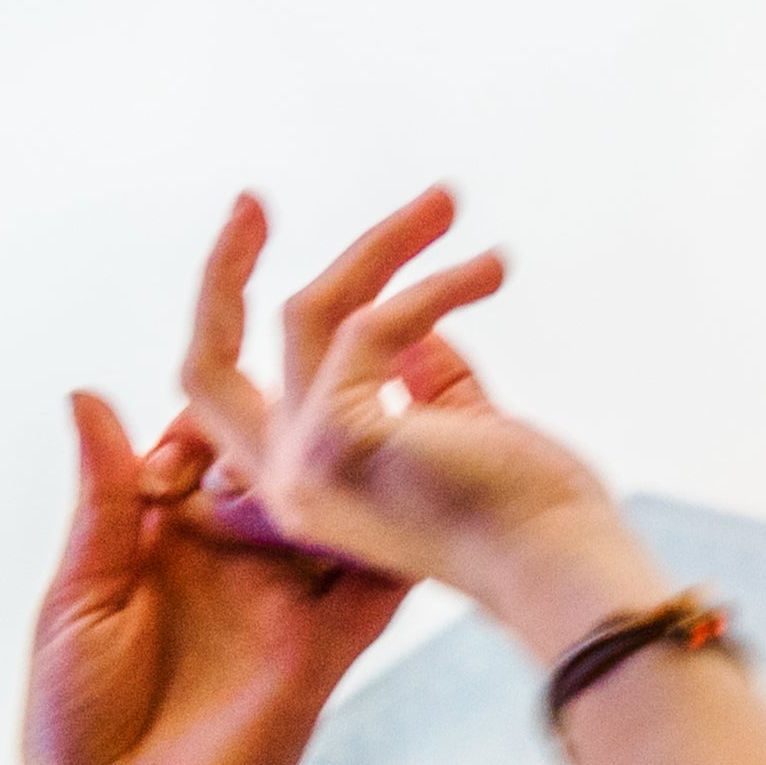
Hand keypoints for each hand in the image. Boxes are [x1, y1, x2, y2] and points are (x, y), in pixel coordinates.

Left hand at [24, 221, 420, 764]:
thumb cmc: (76, 736)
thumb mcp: (75, 601)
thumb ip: (101, 499)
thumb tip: (88, 390)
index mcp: (163, 529)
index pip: (206, 408)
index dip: (227, 324)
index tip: (249, 226)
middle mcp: (234, 545)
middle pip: (287, 420)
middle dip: (329, 333)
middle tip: (370, 239)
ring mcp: (291, 587)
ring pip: (346, 472)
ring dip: (382, 395)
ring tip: (418, 305)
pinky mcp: (333, 637)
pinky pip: (382, 557)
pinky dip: (411, 498)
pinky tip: (443, 419)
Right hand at [170, 188, 644, 640]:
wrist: (560, 565)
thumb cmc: (527, 507)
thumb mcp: (458, 421)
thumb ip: (420, 372)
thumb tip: (408, 310)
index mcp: (309, 491)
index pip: (233, 401)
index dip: (236, 321)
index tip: (267, 245)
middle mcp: (289, 487)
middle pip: (205, 368)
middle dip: (219, 274)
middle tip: (252, 199)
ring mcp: (306, 468)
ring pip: (308, 313)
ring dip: (384, 243)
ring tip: (448, 201)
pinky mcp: (340, 437)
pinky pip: (377, 322)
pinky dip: (440, 284)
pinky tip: (492, 270)